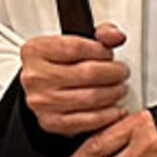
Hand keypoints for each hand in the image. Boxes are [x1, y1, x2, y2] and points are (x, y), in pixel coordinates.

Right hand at [20, 24, 134, 135]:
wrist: (43, 90)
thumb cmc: (61, 64)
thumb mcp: (77, 41)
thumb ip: (100, 34)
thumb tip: (116, 36)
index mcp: (36, 51)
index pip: (77, 48)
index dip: (101, 51)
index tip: (109, 54)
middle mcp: (35, 77)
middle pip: (88, 73)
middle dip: (114, 73)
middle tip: (121, 73)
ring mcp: (42, 101)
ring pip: (91, 97)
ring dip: (114, 93)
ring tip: (119, 88)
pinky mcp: (51, 122)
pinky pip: (88, 120)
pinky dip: (109, 115)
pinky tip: (115, 108)